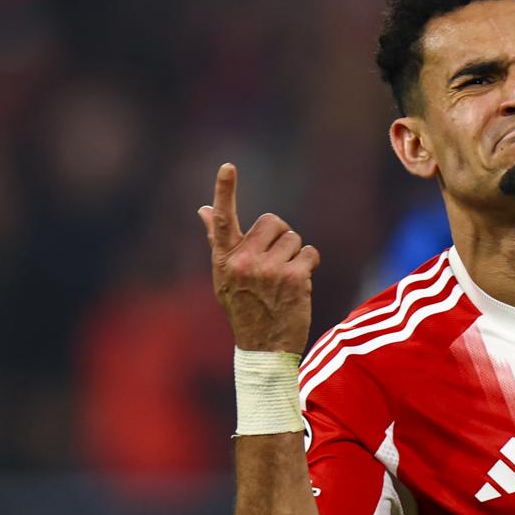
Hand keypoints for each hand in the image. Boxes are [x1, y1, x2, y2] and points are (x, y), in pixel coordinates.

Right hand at [198, 163, 319, 353]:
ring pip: (294, 238)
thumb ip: (217, 240)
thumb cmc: (243, 307)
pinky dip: (308, 265)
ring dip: (294, 254)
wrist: (263, 348)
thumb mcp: (224, 276)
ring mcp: (269, 270)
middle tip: (273, 262)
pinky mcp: (294, 278)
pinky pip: (310, 252)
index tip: (228, 166)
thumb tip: (204, 209)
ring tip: (283, 279)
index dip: (225, 190)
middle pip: (273, 221)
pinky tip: (298, 284)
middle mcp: (244, 262)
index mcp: (225, 258)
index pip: (224, 219)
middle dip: (279, 236)